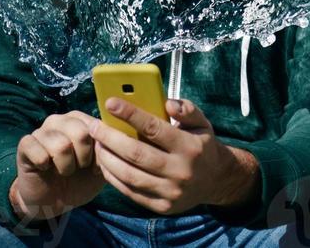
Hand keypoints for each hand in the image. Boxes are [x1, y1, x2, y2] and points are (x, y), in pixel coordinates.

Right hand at [10, 110, 103, 221]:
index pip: (96, 126)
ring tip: (62, 170)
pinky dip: (44, 166)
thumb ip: (106, 152)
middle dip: (83, 158)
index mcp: (79, 120)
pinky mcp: (25, 144)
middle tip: (78, 168)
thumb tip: (108, 140)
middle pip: (80, 133)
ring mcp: (41, 130)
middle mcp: (60, 120)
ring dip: (65, 167)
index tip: (95, 167)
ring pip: (61, 145)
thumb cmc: (79, 181)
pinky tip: (44, 169)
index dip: (98, 151)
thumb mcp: (99, 169)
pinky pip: (37, 151)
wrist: (52, 203)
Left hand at [88, 96, 259, 214]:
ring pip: (130, 176)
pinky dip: (114, 178)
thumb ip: (186, 109)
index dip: (130, 114)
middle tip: (94, 125)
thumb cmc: (201, 144)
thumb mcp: (201, 122)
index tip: (110, 102)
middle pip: (136, 154)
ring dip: (108, 159)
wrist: (215, 180)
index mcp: (189, 147)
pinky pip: (131, 192)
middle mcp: (180, 171)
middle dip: (110, 138)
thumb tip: (167, 103)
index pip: (154, 128)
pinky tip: (105, 163)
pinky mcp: (161, 207)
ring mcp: (170, 192)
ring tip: (96, 143)